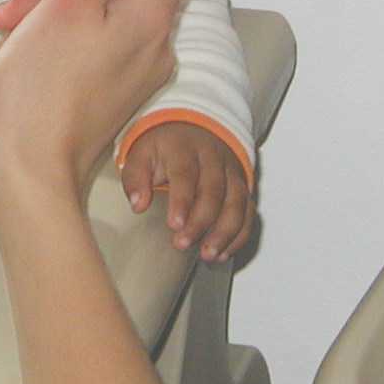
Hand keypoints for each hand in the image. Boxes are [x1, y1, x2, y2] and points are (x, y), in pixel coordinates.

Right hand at [0, 0, 190, 193]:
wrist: (30, 167)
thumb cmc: (46, 81)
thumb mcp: (71, 0)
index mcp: (152, 18)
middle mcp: (153, 44)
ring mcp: (130, 71)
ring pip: (95, 11)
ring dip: (48, 1)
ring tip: (5, 16)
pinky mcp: (106, 91)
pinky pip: (86, 42)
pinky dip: (52, 31)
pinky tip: (14, 39)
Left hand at [121, 122, 252, 261]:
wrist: (194, 129)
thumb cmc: (165, 146)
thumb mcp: (142, 153)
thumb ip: (135, 177)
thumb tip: (138, 204)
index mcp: (184, 147)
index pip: (185, 174)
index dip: (181, 201)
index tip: (174, 224)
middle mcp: (212, 158)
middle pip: (213, 191)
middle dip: (201, 222)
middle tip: (183, 243)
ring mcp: (231, 172)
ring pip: (236, 203)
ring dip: (224, 232)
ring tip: (208, 254)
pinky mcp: (243, 187)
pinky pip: (248, 213)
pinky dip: (240, 235)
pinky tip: (224, 252)